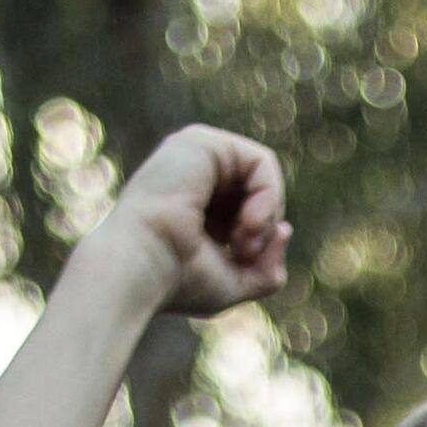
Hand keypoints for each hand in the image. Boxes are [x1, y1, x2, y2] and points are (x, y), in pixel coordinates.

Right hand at [97, 126, 291, 319]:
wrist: (140, 266)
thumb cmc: (176, 280)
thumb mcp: (234, 283)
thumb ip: (266, 269)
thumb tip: (285, 229)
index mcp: (194, 202)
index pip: (249, 209)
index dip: (259, 238)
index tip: (242, 261)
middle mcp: (194, 173)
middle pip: (258, 191)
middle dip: (264, 227)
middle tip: (242, 252)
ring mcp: (196, 154)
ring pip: (264, 176)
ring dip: (267, 215)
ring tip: (242, 241)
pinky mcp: (203, 143)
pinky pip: (263, 162)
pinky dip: (268, 197)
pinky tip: (248, 222)